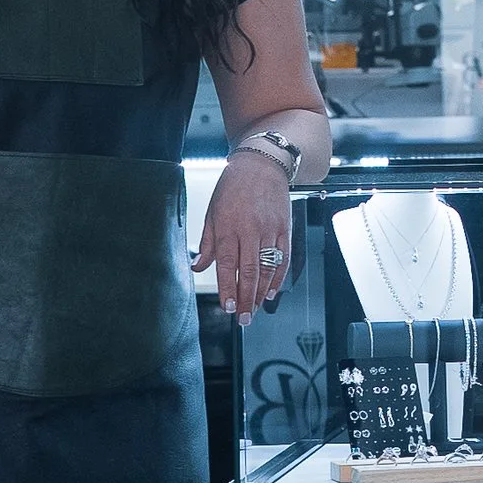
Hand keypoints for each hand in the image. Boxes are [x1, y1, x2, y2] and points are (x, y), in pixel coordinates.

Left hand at [196, 144, 292, 317]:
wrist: (261, 164)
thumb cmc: (233, 186)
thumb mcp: (212, 211)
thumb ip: (207, 242)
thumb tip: (198, 266)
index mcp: (228, 226)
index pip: (227, 264)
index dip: (228, 288)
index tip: (227, 306)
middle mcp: (250, 230)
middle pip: (249, 271)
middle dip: (246, 299)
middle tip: (243, 319)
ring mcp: (270, 230)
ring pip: (267, 268)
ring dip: (261, 293)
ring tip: (254, 309)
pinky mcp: (284, 228)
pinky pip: (283, 258)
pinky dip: (279, 277)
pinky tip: (271, 291)